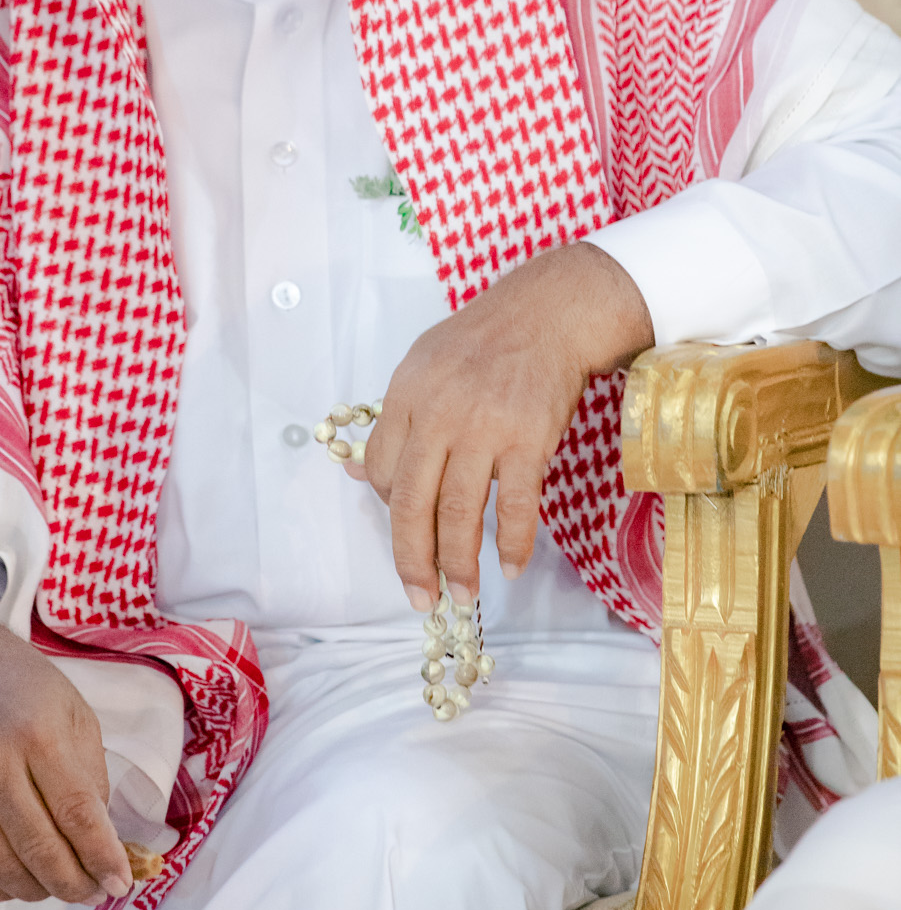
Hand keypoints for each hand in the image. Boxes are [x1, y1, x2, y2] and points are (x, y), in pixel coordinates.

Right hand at [0, 608, 132, 906]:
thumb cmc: (22, 685)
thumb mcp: (74, 713)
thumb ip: (89, 777)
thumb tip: (102, 844)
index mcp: (37, 734)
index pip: (76, 814)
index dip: (102, 857)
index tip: (120, 883)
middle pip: (39, 851)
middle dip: (75, 885)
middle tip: (95, 893)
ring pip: (1, 869)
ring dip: (38, 891)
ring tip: (61, 886)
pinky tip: (20, 881)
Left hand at [356, 242, 653, 609]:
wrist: (546, 314)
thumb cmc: (482, 343)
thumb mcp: (422, 367)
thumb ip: (396, 422)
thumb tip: (364, 475)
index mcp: (406, 395)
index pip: (385, 469)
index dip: (393, 508)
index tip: (409, 530)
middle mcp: (438, 414)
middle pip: (413, 502)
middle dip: (413, 559)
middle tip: (420, 596)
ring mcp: (484, 428)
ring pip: (460, 512)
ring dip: (459, 563)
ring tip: (462, 595)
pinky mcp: (528, 439)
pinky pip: (516, 505)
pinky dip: (512, 542)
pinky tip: (510, 566)